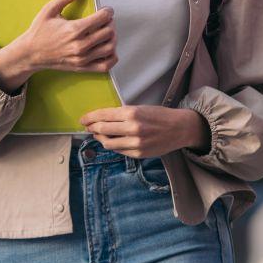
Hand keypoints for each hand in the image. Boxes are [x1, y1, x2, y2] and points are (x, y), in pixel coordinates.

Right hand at [0, 0, 116, 92]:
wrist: (30, 54)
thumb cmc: (39, 31)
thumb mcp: (49, 9)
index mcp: (73, 29)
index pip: (103, 18)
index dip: (108, 11)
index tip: (106, 10)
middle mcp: (80, 45)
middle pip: (109, 32)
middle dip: (110, 23)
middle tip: (105, 20)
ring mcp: (82, 58)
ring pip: (110, 48)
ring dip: (112, 38)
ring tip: (106, 32)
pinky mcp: (82, 68)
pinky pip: (106, 66)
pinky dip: (111, 57)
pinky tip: (106, 48)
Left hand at [79, 106, 211, 157]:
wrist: (180, 128)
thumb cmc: (160, 116)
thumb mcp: (141, 108)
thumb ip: (123, 113)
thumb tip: (103, 118)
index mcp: (132, 113)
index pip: (104, 115)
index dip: (90, 117)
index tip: (83, 119)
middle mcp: (133, 128)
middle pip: (102, 130)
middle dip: (91, 128)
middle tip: (87, 126)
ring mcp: (135, 143)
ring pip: (108, 143)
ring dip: (100, 138)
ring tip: (99, 134)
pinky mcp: (138, 154)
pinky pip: (119, 151)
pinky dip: (113, 145)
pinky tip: (112, 141)